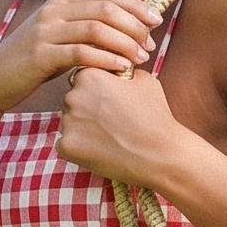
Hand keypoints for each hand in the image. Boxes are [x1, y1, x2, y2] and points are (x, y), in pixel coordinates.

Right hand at [0, 0, 161, 111]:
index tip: (156, 20)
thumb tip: (125, 30)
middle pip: (105, 8)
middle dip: (134, 25)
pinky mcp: (40, 54)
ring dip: (124, 42)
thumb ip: (85, 30)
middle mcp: (53, 10)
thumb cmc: (33, 64)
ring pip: (96, 28)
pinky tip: (121, 69)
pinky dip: (106, 59)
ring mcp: (45, 31)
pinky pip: (81, 53)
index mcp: (61, 2)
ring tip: (140, 58)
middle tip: (149, 44)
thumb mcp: (59, 39)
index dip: (135, 5)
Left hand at [55, 64, 184, 190]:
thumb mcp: (144, 80)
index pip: (83, 78)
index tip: (111, 102)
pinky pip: (67, 144)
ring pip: (70, 122)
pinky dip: (80, 148)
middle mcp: (73, 96)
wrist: (159, 155)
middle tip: (112, 122)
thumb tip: (116, 71)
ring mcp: (67, 122)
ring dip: (84, 128)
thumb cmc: (155, 117)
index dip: (98, 90)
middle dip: (88, 109)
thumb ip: (122, 71)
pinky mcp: (66, 147)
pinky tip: (102, 150)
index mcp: (89, 75)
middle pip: (74, 100)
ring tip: (110, 137)